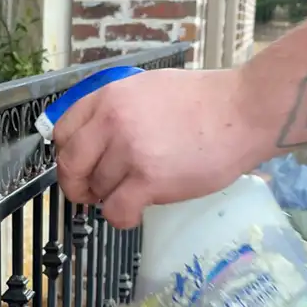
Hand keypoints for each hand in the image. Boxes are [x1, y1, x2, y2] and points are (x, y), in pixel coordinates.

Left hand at [52, 68, 262, 228]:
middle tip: (91, 192)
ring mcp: (130, 150)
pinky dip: (122, 218)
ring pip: (96, 189)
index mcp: (109, 96)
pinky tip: (136, 211)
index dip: (67, 153)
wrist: (244, 112)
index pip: (62, 130)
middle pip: (69, 163)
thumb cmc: (204, 102)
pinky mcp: (149, 179)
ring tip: (135, 190)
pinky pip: (115, 211)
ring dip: (110, 197)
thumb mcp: (148, 88)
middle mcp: (113, 120)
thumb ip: (115, 109)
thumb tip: (91, 139)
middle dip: (75, 184)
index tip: (79, 165)